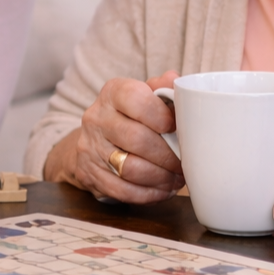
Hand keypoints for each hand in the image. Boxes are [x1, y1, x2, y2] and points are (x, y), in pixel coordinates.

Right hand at [47, 71, 183, 203]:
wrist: (94, 139)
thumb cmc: (129, 116)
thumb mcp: (143, 96)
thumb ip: (161, 88)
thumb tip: (175, 80)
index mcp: (113, 92)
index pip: (135, 99)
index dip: (161, 115)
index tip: (176, 128)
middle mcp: (97, 117)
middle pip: (136, 139)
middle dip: (167, 155)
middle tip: (184, 162)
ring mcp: (90, 147)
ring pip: (130, 168)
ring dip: (160, 177)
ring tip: (176, 178)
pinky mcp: (89, 173)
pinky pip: (122, 190)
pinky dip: (147, 194)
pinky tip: (162, 190)